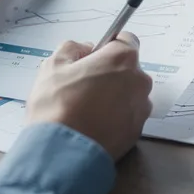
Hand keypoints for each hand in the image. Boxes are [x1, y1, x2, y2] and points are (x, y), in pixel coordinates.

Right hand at [26, 34, 152, 159]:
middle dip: (109, 73)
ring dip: (113, 96)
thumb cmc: (57, 107)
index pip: (125, 41)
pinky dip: (115, 117)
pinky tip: (93, 124)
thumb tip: (84, 49)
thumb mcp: (53, 66)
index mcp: (122, 59)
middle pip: (127, 69)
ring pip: (128, 94)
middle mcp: (139, 81)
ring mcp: (141, 108)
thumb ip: (72, 48)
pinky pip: (127, 116)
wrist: (63, 153)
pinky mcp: (137, 132)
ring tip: (86, 109)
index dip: (107, 47)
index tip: (94, 57)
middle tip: (83, 85)